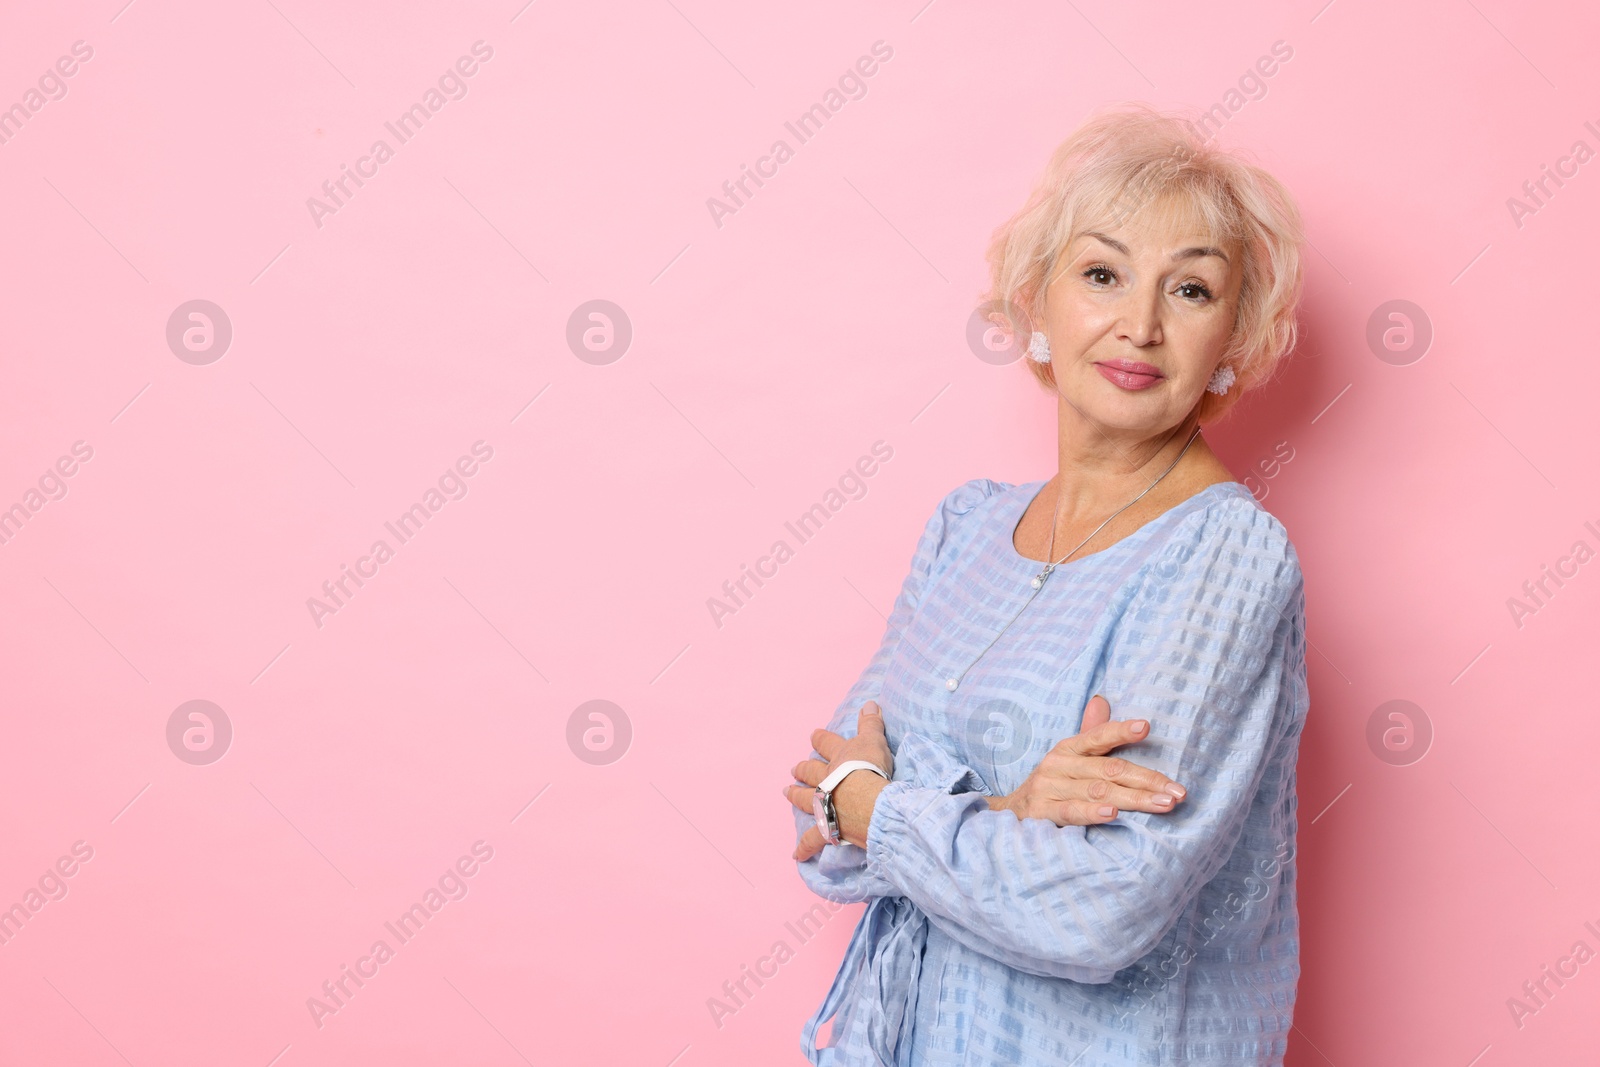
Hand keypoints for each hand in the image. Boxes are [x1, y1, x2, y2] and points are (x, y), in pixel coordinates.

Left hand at [784, 701, 893, 860]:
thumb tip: (869, 703)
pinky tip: (796, 855)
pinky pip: (813, 840)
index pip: (827, 744)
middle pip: (810, 772)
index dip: (821, 739)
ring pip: (805, 798)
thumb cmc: (872, 768)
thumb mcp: (874, 741)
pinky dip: (804, 848)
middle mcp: (826, 779)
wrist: (867, 801)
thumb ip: (871, 723)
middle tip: (794, 769)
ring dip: (795, 795)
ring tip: (786, 793)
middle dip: (802, 769)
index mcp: (840, 758)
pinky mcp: (827, 828)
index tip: (813, 735)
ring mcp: (824, 803)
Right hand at [988, 695, 1186, 825]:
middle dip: (1148, 780)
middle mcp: (1058, 765)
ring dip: (1134, 799)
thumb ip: (1091, 733)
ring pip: (1098, 792)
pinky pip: (1071, 812)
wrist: (1009, 815)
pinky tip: (1114, 815)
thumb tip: (1102, 700)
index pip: (1098, 736)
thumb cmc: (1052, 786)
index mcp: (1068, 749)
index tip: (1146, 727)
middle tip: (1178, 791)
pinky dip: (1092, 814)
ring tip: (1164, 804)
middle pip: (1109, 770)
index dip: (1120, 731)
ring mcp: (1048, 788)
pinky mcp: (1041, 813)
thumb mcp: (1069, 759)